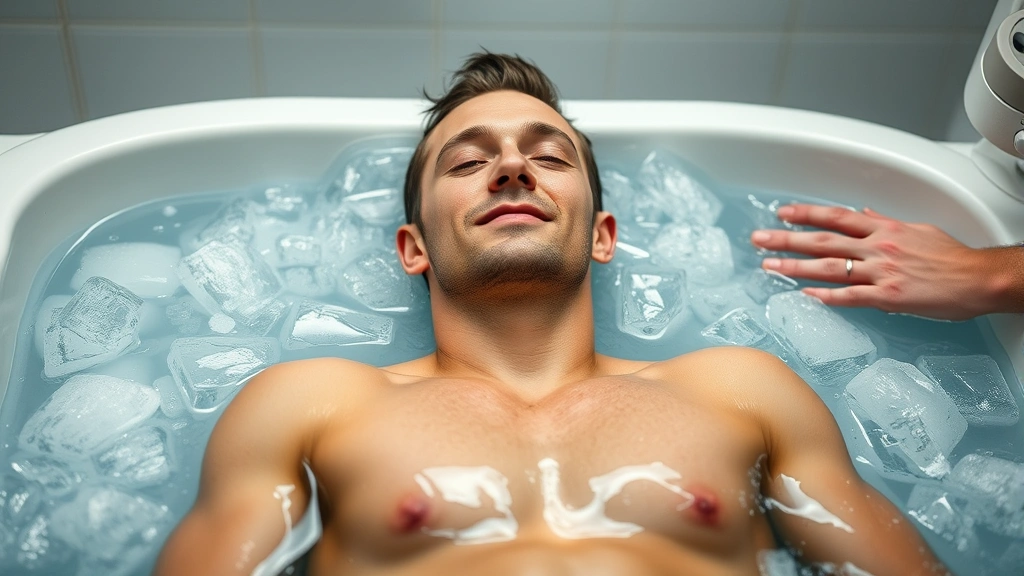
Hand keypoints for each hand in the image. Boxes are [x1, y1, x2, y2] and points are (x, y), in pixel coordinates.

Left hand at [749, 204, 1002, 320]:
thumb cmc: (952, 257)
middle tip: (759, 239)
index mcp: (885, 229)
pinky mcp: (889, 297)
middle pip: (823, 240)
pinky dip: (827, 296)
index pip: (836, 217)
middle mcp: (879, 247)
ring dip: (796, 267)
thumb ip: (885, 223)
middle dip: (787, 238)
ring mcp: (882, 272)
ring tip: (770, 266)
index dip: (806, 213)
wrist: (979, 279)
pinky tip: (806, 294)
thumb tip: (864, 214)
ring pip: (830, 267)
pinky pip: (851, 296)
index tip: (782, 213)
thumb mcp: (917, 230)